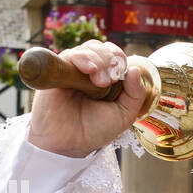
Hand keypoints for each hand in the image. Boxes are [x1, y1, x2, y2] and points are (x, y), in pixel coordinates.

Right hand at [26, 41, 149, 158]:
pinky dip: (81, 58)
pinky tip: (89, 69)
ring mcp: (72, 70)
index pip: (114, 55)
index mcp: (105, 77)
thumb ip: (135, 94)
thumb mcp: (124, 114)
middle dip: (110, 60)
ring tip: (100, 82)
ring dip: (99, 61)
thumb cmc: (95, 130)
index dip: (120, 60)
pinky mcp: (57, 73)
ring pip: (87, 49)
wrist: (71, 144)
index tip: (121, 76)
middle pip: (101, 48)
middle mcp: (88, 71)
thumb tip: (136, 70)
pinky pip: (69, 55)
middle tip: (110, 81)